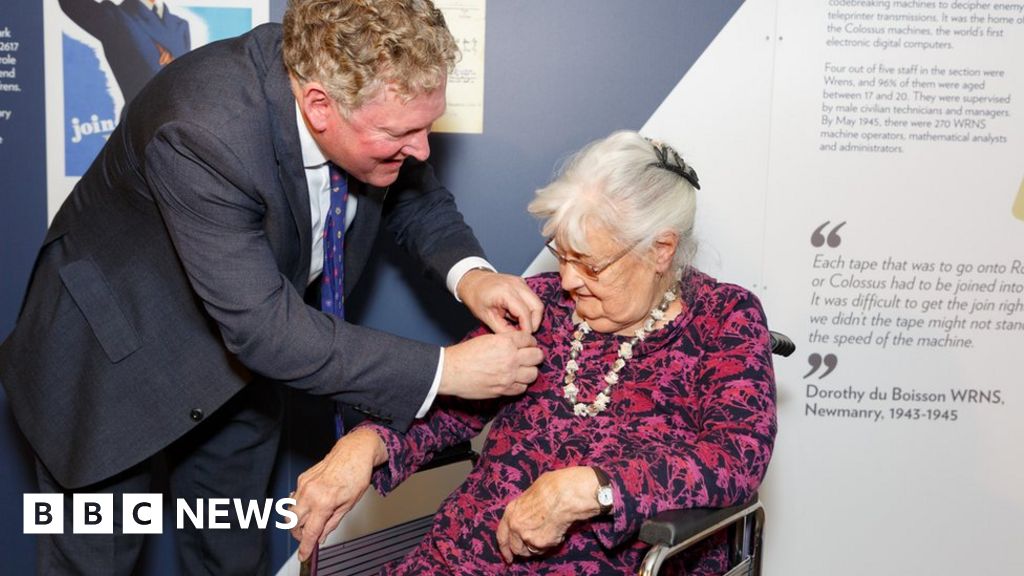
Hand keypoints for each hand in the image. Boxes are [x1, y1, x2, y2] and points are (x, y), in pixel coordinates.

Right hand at [289, 428, 387, 560]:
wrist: (354, 452)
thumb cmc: (356, 474)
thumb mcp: (349, 504)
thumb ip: (332, 523)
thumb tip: (321, 536)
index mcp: (324, 503)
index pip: (309, 532)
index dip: (305, 546)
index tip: (304, 554)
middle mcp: (310, 494)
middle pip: (292, 523)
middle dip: (298, 534)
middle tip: (309, 536)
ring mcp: (304, 485)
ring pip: (290, 511)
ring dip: (297, 520)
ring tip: (311, 520)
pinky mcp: (302, 478)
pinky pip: (294, 497)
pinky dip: (299, 505)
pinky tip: (310, 505)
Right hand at [440, 331, 542, 398]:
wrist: (450, 371)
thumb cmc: (464, 354)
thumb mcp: (487, 339)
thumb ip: (505, 341)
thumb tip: (518, 345)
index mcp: (506, 342)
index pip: (529, 339)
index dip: (529, 342)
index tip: (527, 345)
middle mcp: (511, 358)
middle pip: (537, 356)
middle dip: (535, 355)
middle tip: (529, 357)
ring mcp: (509, 376)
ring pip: (533, 374)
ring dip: (529, 371)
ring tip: (522, 370)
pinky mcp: (504, 390)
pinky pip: (522, 388)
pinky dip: (520, 385)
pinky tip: (513, 381)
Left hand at [457, 270, 543, 333]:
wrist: (473, 282)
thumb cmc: (476, 297)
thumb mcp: (486, 317)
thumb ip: (503, 329)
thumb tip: (517, 338)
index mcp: (505, 292)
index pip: (525, 313)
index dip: (527, 328)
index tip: (524, 338)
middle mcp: (516, 285)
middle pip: (537, 306)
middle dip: (534, 322)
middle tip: (525, 332)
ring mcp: (521, 282)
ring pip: (537, 302)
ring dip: (533, 316)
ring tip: (520, 324)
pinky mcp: (522, 283)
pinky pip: (532, 298)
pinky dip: (530, 309)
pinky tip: (518, 315)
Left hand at [495, 467, 601, 562]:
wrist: (565, 495)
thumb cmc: (553, 488)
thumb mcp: (531, 494)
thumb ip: (525, 509)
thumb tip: (530, 514)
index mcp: (511, 511)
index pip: (502, 535)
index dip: (505, 548)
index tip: (508, 558)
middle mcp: (515, 526)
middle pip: (516, 548)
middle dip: (525, 549)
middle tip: (536, 545)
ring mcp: (526, 536)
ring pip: (531, 551)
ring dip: (539, 547)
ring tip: (550, 532)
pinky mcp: (539, 543)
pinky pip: (545, 550)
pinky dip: (551, 544)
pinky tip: (558, 531)